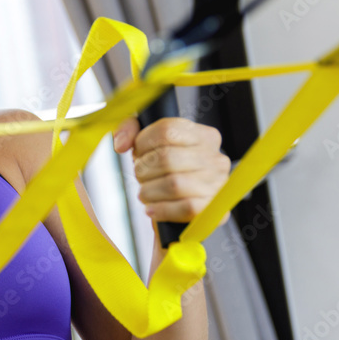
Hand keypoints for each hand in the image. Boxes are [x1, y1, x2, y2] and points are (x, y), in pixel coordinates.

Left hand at [113, 116, 230, 225]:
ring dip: (149, 191)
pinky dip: (162, 210)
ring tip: (146, 193)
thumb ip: (130, 129)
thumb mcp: (148, 142)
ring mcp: (217, 185)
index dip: (143, 143)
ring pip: (174, 184)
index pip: (167, 130)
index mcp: (203, 136)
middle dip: (143, 170)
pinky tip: (152, 209)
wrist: (181, 210)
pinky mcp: (214, 210)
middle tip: (141, 177)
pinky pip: (186, 208)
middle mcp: (215, 158)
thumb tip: (121, 144)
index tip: (139, 154)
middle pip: (166, 158)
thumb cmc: (164, 172)